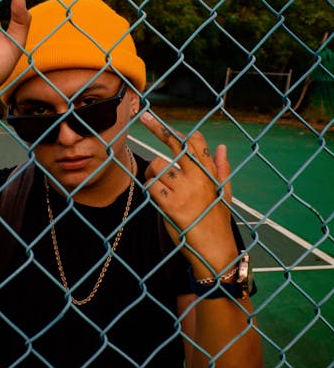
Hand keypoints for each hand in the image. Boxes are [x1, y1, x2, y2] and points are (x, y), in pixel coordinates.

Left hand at [140, 112, 238, 276]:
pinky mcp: (171, 205)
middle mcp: (198, 178)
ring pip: (158, 166)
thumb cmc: (217, 221)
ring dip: (152, 173)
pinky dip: (150, 190)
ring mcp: (184, 191)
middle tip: (144, 116)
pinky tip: (157, 198)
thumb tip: (221, 147)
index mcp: (210, 173)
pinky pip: (151, 187)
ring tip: (158, 185)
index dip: (179, 132)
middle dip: (157, 129)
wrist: (214, 250)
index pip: (195, 143)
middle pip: (175, 145)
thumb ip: (220, 169)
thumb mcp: (223, 193)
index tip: (165, 123)